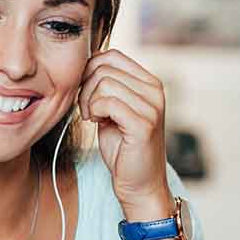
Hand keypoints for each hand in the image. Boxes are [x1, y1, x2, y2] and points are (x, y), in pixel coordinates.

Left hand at [79, 47, 172, 218]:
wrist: (139, 183)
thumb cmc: (123, 147)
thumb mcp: (114, 109)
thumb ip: (106, 86)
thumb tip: (84, 63)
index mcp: (149, 82)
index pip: (111, 56)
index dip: (89, 70)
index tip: (85, 92)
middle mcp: (155, 90)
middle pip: (104, 68)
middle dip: (85, 87)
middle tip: (87, 109)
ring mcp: (152, 106)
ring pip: (103, 83)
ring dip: (87, 101)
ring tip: (93, 117)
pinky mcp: (143, 124)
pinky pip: (107, 102)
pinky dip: (94, 111)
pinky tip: (97, 123)